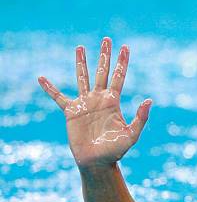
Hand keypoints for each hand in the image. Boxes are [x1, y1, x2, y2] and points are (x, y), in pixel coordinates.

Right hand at [38, 38, 151, 169]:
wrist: (97, 162)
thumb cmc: (115, 151)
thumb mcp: (132, 134)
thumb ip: (141, 118)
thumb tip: (149, 100)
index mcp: (113, 102)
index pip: (119, 77)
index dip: (122, 62)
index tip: (125, 47)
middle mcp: (99, 99)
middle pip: (102, 72)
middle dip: (105, 55)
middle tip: (107, 39)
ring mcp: (85, 104)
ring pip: (83, 78)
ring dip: (81, 63)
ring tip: (80, 47)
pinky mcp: (71, 112)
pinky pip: (59, 97)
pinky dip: (50, 88)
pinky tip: (42, 78)